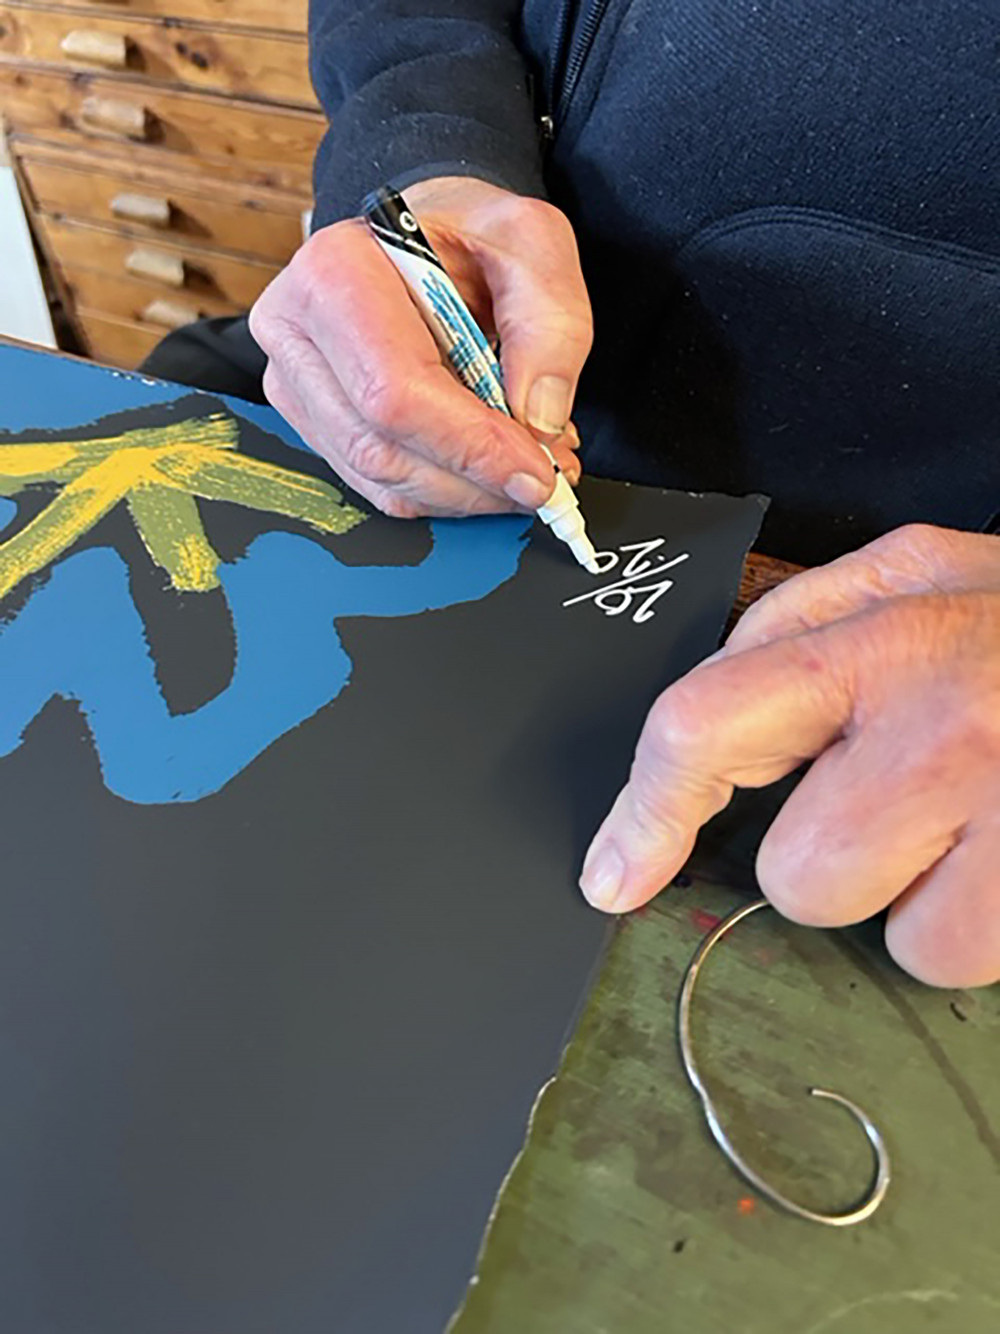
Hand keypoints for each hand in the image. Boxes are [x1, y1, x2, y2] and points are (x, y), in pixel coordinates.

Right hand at [249, 177, 592, 516]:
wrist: (429, 237)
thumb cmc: (468, 233)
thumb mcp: (534, 243)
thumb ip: (551, 324)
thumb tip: (539, 419)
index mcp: (337, 272)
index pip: (394, 392)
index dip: (469, 447)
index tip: (534, 472)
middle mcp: (297, 330)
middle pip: (380, 448)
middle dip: (472, 479)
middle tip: (542, 479)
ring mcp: (296, 382)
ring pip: (379, 477)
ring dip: (462, 492)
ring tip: (522, 468)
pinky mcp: (314, 421)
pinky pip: (377, 484)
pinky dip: (442, 490)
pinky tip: (484, 468)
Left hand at [580, 524, 999, 986]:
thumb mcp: (926, 572)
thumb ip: (805, 623)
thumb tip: (709, 719)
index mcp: (885, 622)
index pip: (708, 721)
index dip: (646, 811)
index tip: (614, 874)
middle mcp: (946, 712)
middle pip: (798, 871)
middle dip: (836, 856)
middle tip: (912, 799)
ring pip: (877, 925)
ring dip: (912, 889)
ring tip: (978, 816)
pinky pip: (950, 958)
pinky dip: (972, 922)